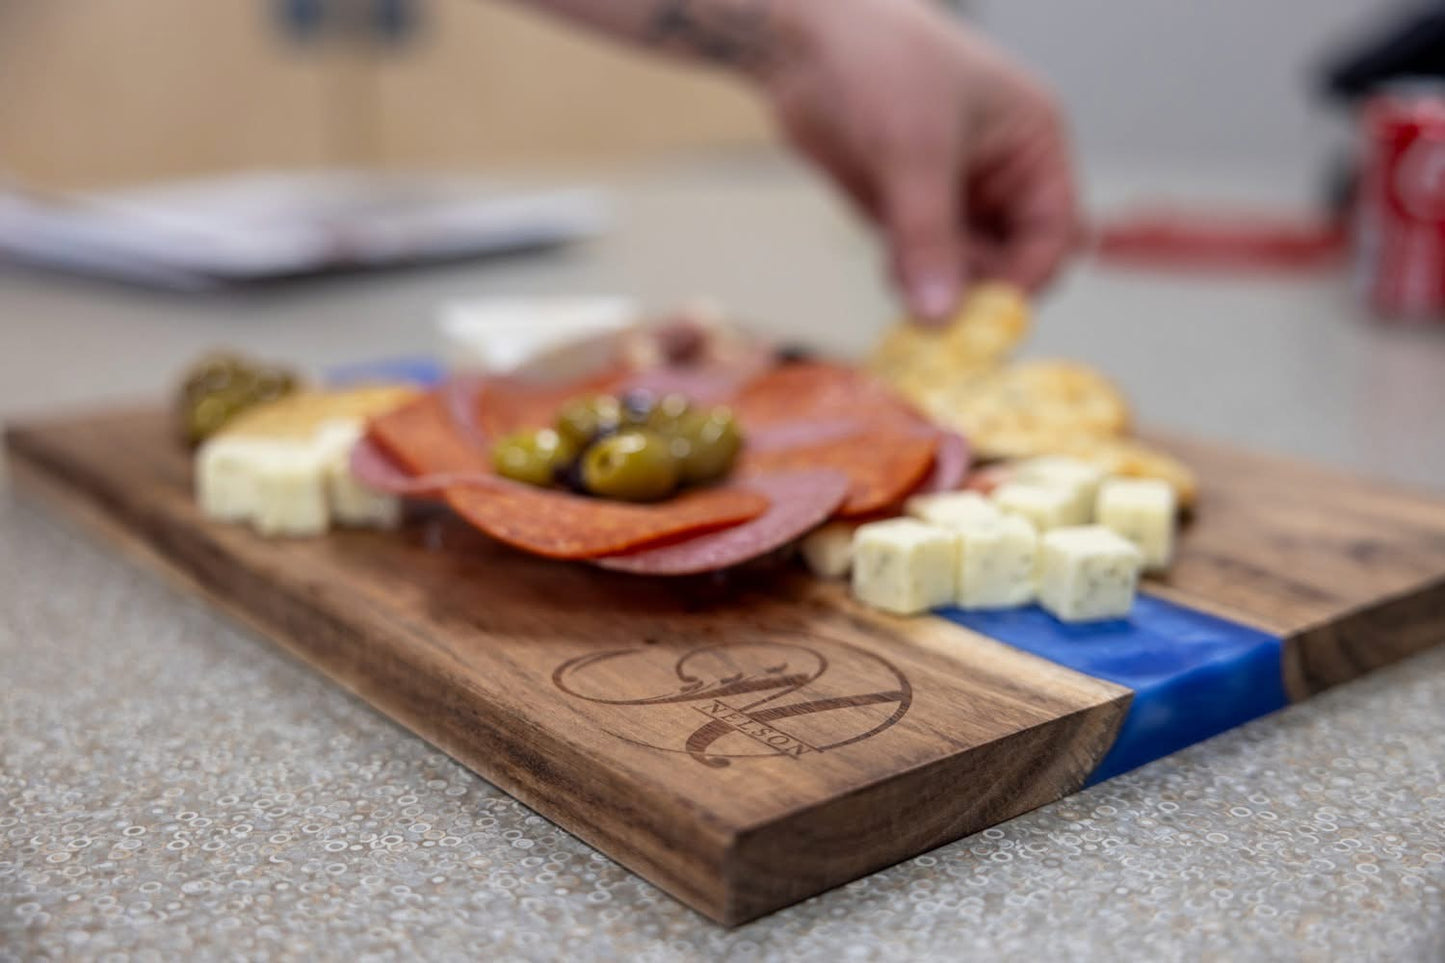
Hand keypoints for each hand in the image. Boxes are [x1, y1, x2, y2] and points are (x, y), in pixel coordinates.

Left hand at [757, 0, 1081, 321]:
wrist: (804, 40)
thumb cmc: (880, 60)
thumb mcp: (914, 151)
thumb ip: (928, 238)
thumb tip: (939, 312)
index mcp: (1031, 144)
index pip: (1055, 233)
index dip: (1027, 277)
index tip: (985, 314)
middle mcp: (1000, 176)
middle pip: (1014, 262)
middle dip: (979, 290)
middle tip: (940, 312)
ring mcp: (952, 196)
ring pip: (964, 272)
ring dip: (939, 288)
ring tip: (906, 273)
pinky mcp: (907, 211)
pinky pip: (921, 265)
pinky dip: (908, 279)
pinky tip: (890, 267)